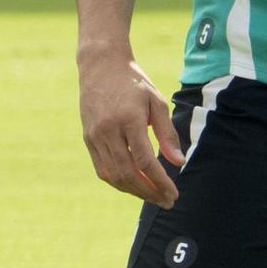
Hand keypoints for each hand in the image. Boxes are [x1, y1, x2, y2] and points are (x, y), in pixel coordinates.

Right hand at [79, 54, 183, 206]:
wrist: (100, 66)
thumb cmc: (134, 83)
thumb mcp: (157, 102)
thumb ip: (167, 134)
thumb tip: (178, 163)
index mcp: (129, 119)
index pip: (145, 161)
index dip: (160, 182)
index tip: (174, 193)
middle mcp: (108, 130)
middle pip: (128, 173)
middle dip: (149, 192)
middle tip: (167, 201)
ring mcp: (95, 136)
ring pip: (113, 175)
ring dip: (135, 191)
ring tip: (153, 197)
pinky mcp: (88, 139)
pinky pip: (102, 169)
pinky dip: (119, 182)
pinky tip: (134, 186)